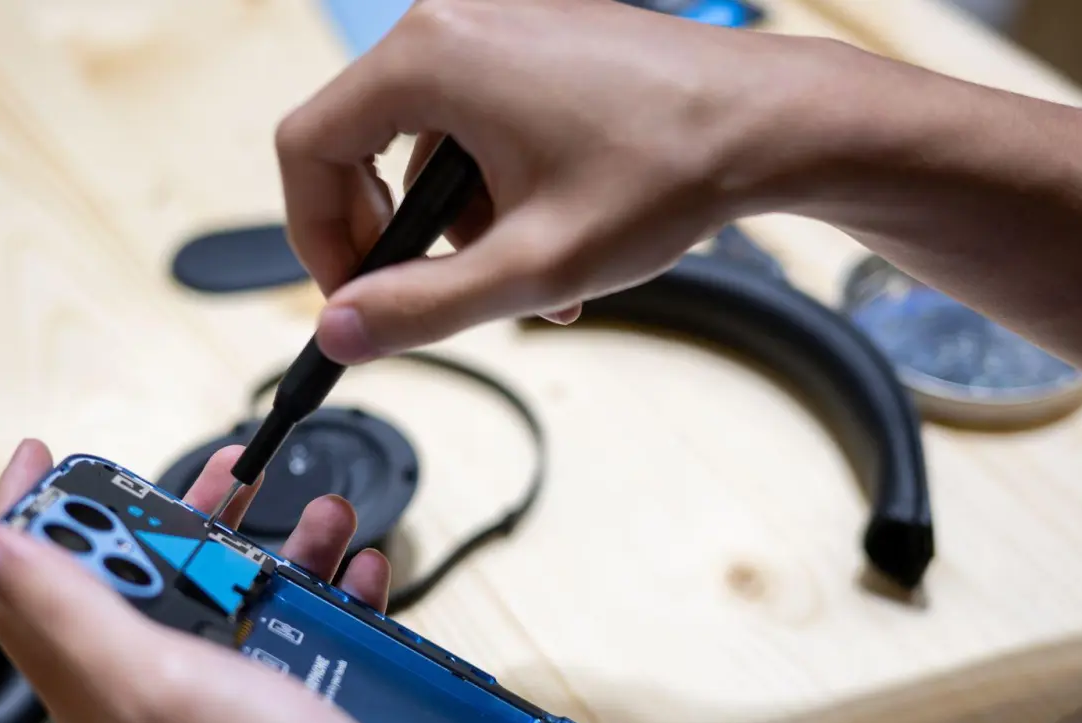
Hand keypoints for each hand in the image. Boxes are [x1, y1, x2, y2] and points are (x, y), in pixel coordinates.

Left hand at [0, 440, 487, 722]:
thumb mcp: (157, 686)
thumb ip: (70, 612)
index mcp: (102, 691)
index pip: (28, 593)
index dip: (27, 514)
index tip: (47, 453)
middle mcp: (158, 699)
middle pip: (136, 585)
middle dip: (168, 513)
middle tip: (214, 469)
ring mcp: (230, 707)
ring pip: (228, 601)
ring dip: (261, 545)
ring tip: (309, 508)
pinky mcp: (296, 716)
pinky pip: (300, 634)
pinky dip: (325, 593)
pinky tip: (356, 573)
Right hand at [276, 0, 848, 362]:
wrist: (774, 123)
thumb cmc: (668, 171)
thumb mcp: (532, 264)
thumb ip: (420, 308)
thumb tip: (338, 332)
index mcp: (431, 57)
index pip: (308, 147)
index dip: (317, 237)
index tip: (354, 299)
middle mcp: (454, 23)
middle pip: (361, 144)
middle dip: (400, 238)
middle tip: (438, 299)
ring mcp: (498, 24)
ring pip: (427, 145)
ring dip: (462, 227)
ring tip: (533, 280)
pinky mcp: (536, 39)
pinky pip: (478, 121)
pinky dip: (497, 189)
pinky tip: (556, 240)